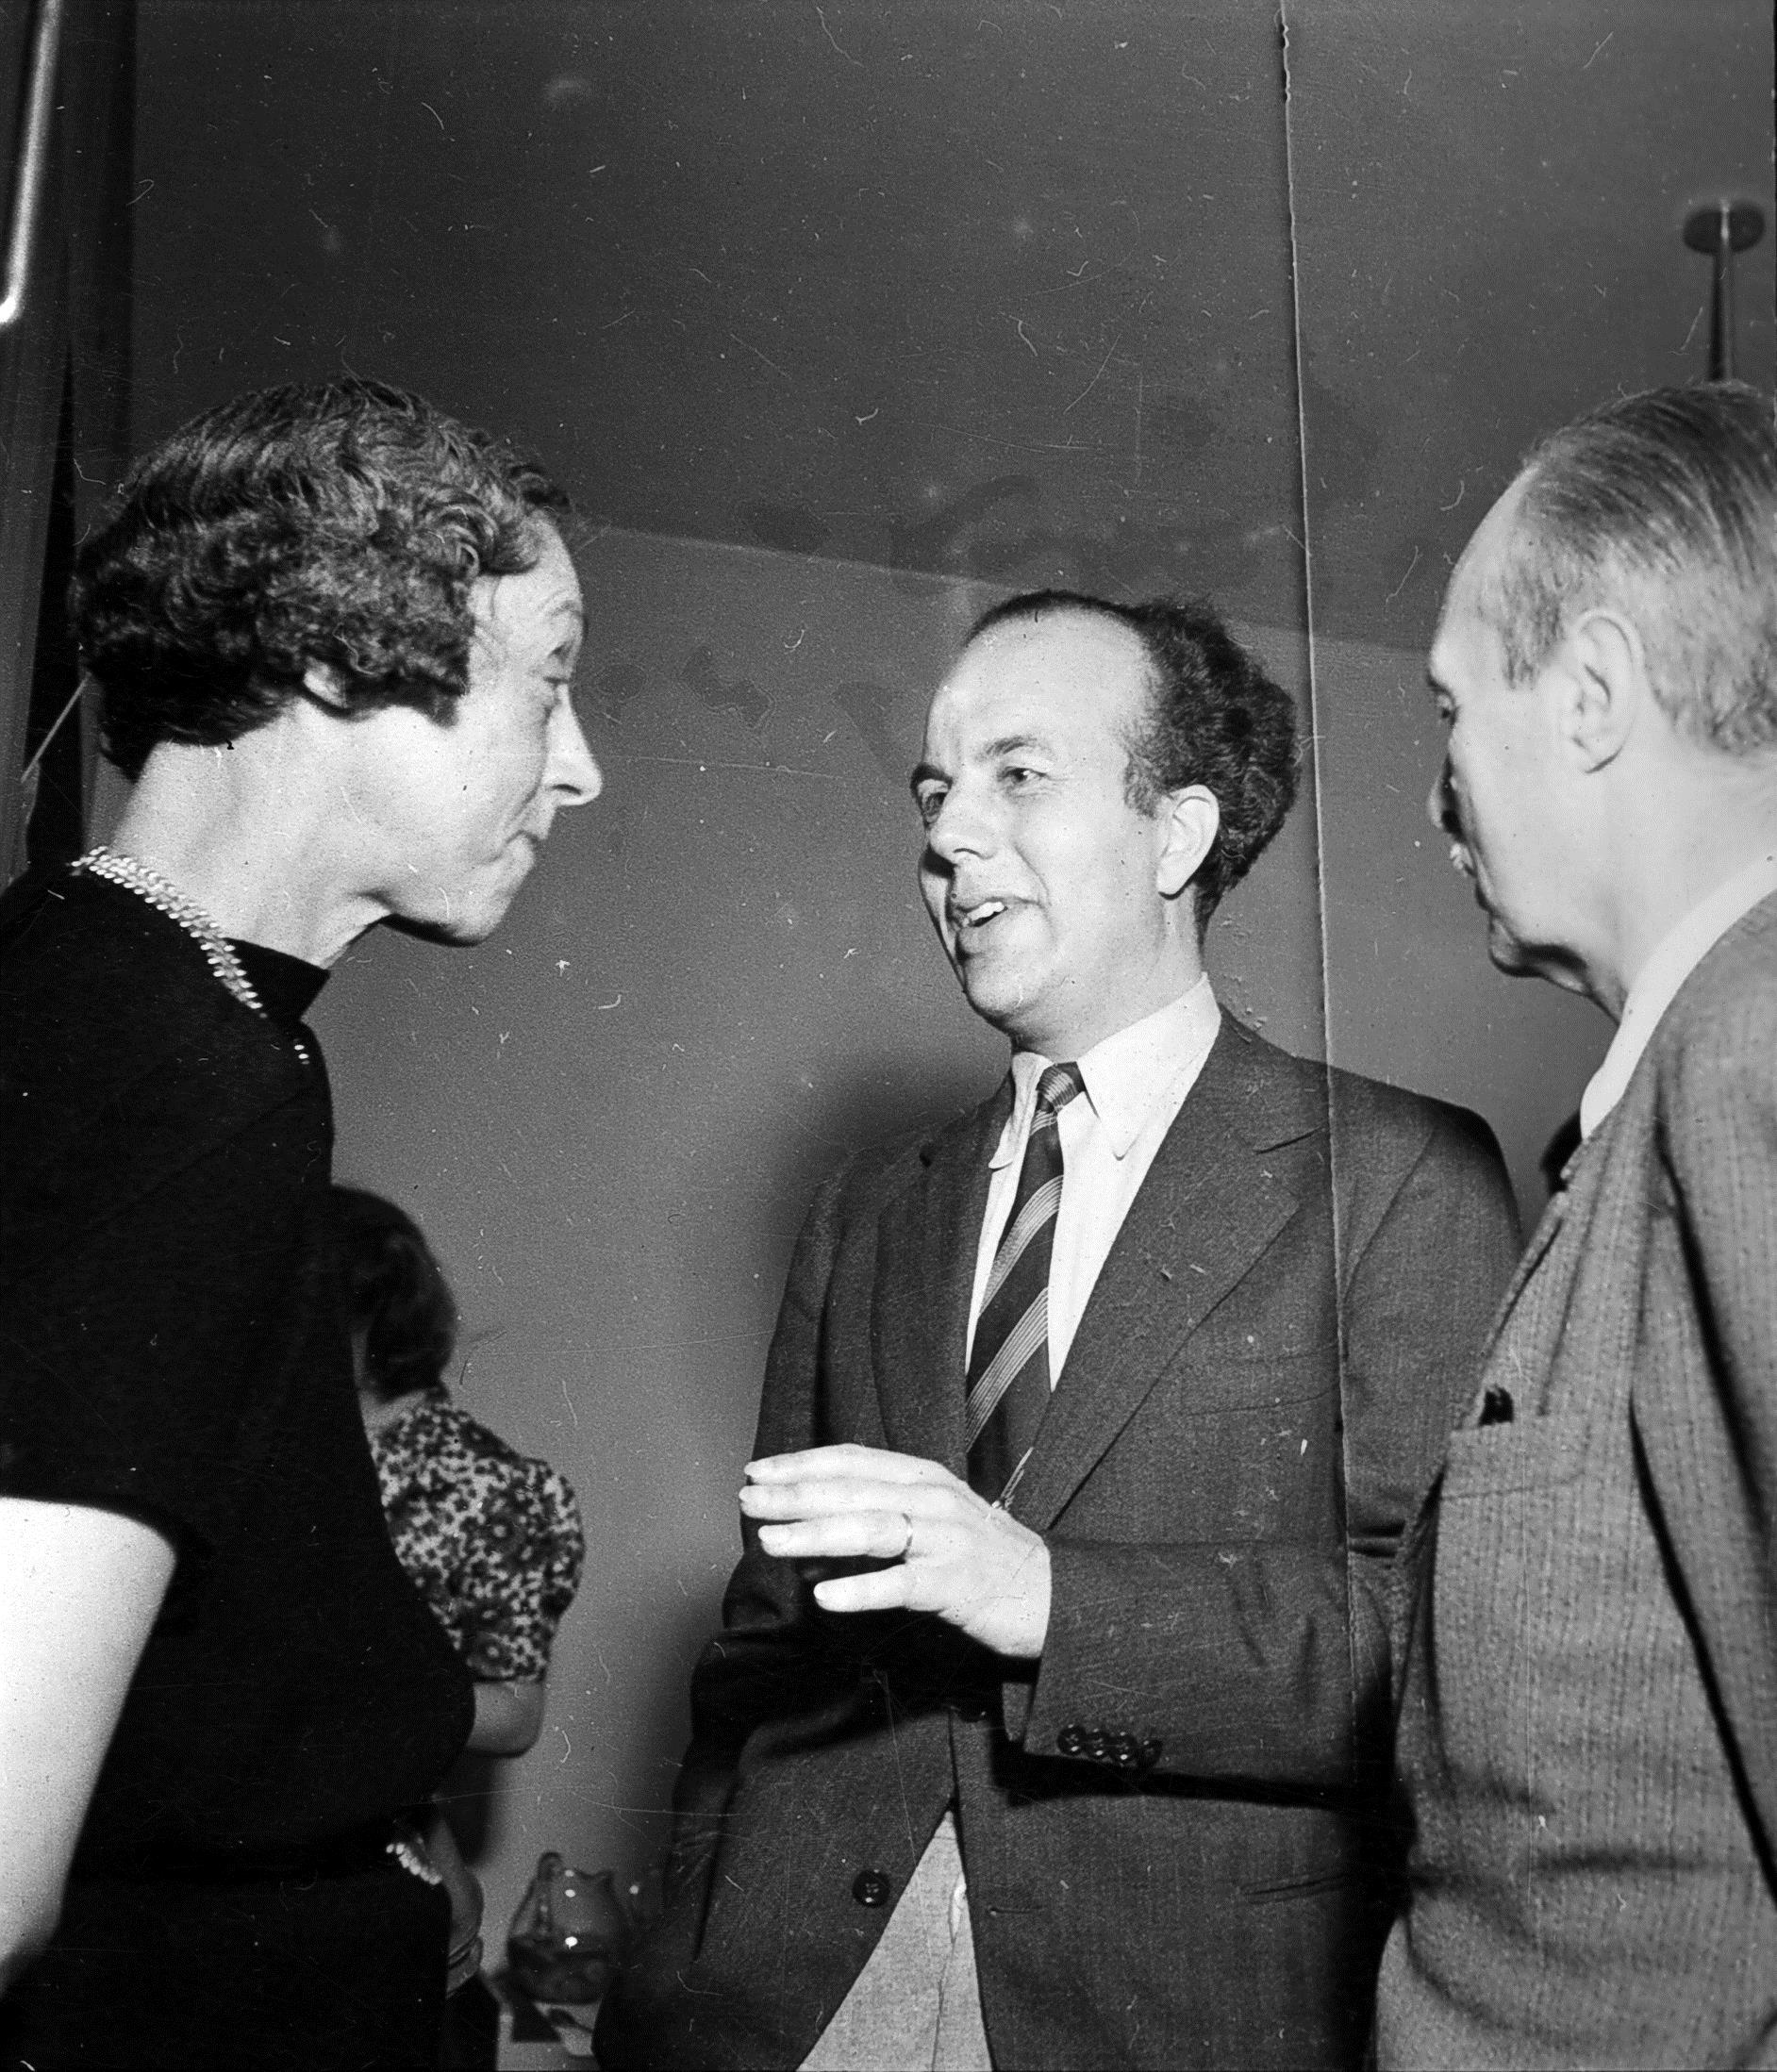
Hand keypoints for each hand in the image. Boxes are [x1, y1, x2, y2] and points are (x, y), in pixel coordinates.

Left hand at [739, 1443, 1050, 1658]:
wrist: (1052, 1594)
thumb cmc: (984, 1561)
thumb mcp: (931, 1527)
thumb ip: (876, 1525)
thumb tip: (809, 1538)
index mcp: (925, 1478)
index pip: (853, 1460)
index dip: (802, 1463)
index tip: (758, 1470)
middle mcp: (934, 1499)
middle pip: (852, 1489)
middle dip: (794, 1494)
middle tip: (747, 1500)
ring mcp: (946, 1539)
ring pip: (870, 1528)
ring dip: (815, 1534)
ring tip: (771, 1541)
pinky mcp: (956, 1583)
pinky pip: (901, 1585)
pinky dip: (861, 1589)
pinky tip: (825, 1597)